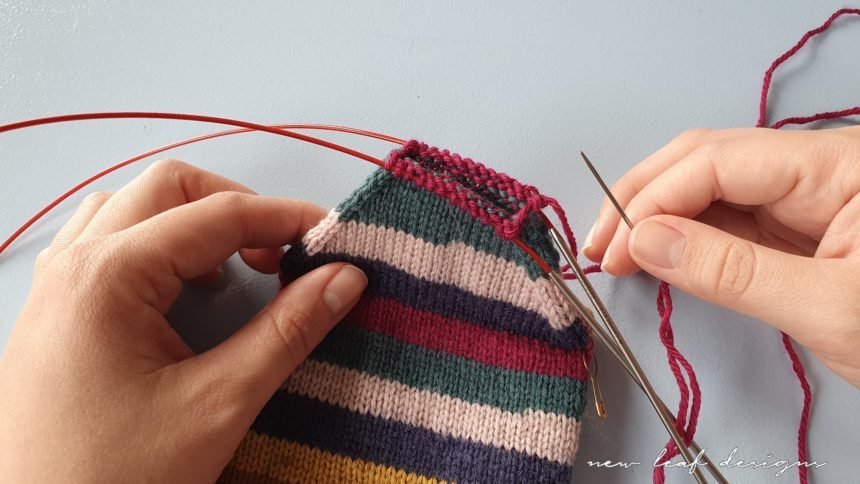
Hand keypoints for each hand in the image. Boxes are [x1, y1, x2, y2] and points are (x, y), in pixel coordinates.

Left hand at [0, 160, 367, 482]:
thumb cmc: (114, 478)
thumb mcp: (217, 405)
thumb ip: (287, 332)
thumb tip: (342, 279)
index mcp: (108, 276)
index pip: (217, 215)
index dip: (285, 218)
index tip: (333, 237)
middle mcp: (74, 265)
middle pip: (169, 189)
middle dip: (238, 208)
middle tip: (285, 253)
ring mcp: (56, 286)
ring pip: (133, 208)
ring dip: (194, 222)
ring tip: (236, 268)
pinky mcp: (56, 313)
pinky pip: (107, 243)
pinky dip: (159, 245)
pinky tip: (183, 287)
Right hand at [582, 127, 859, 387]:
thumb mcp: (827, 308)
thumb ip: (729, 271)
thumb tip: (644, 241)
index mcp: (839, 167)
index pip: (719, 161)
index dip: (655, 199)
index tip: (615, 248)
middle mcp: (817, 168)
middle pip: (707, 158)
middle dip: (645, 198)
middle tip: (601, 246)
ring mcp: (805, 196)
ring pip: (710, 185)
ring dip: (658, 215)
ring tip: (619, 252)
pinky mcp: (796, 227)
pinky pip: (727, 218)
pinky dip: (685, 236)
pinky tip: (658, 253)